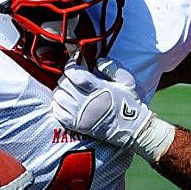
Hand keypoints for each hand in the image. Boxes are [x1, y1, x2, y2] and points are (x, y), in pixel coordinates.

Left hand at [51, 61, 175, 160]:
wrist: (132, 128)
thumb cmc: (129, 104)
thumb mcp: (127, 82)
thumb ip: (112, 68)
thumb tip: (97, 61)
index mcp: (99, 89)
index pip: (75, 74)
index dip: (70, 66)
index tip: (73, 63)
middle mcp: (87, 102)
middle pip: (65, 84)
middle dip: (66, 77)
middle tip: (72, 77)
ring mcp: (80, 115)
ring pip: (59, 97)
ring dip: (61, 91)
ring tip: (68, 90)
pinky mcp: (77, 126)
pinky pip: (58, 112)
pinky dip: (58, 105)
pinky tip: (65, 102)